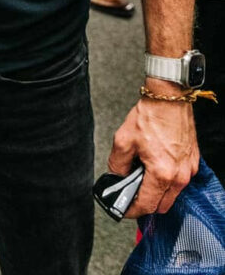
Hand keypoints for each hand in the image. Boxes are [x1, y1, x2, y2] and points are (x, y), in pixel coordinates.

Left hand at [108, 87, 197, 216]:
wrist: (169, 98)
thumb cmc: (150, 116)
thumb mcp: (123, 140)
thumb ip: (117, 164)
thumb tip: (116, 177)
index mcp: (161, 173)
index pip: (146, 205)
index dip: (131, 210)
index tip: (122, 208)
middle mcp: (179, 176)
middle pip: (161, 206)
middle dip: (145, 204)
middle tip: (130, 194)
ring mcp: (188, 171)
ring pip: (171, 195)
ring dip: (156, 193)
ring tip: (141, 177)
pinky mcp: (192, 163)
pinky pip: (179, 182)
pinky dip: (167, 182)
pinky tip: (154, 168)